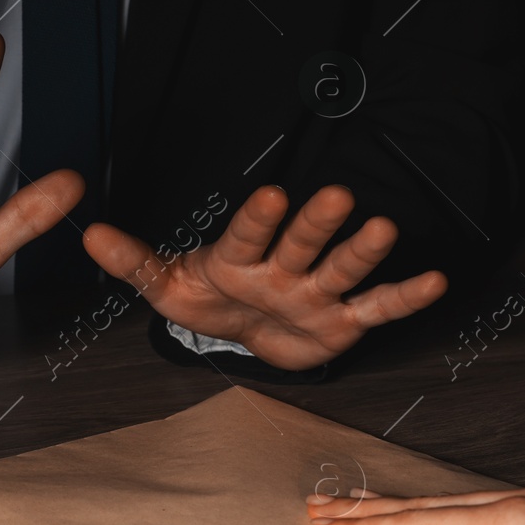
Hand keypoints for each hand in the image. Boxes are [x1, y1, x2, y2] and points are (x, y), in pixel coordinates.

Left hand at [82, 185, 446, 369]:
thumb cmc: (206, 299)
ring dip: (363, 252)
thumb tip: (90, 235)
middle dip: (316, 223)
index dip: (259, 218)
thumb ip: (134, 262)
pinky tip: (435, 281)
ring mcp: (315, 292)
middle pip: (301, 242)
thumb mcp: (165, 284)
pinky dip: (404, 299)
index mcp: (239, 257)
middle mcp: (283, 268)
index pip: (248, 234)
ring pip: (341, 269)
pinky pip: (376, 309)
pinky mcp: (341, 321)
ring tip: (385, 229)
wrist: (241, 330)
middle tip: (336, 196)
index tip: (272, 195)